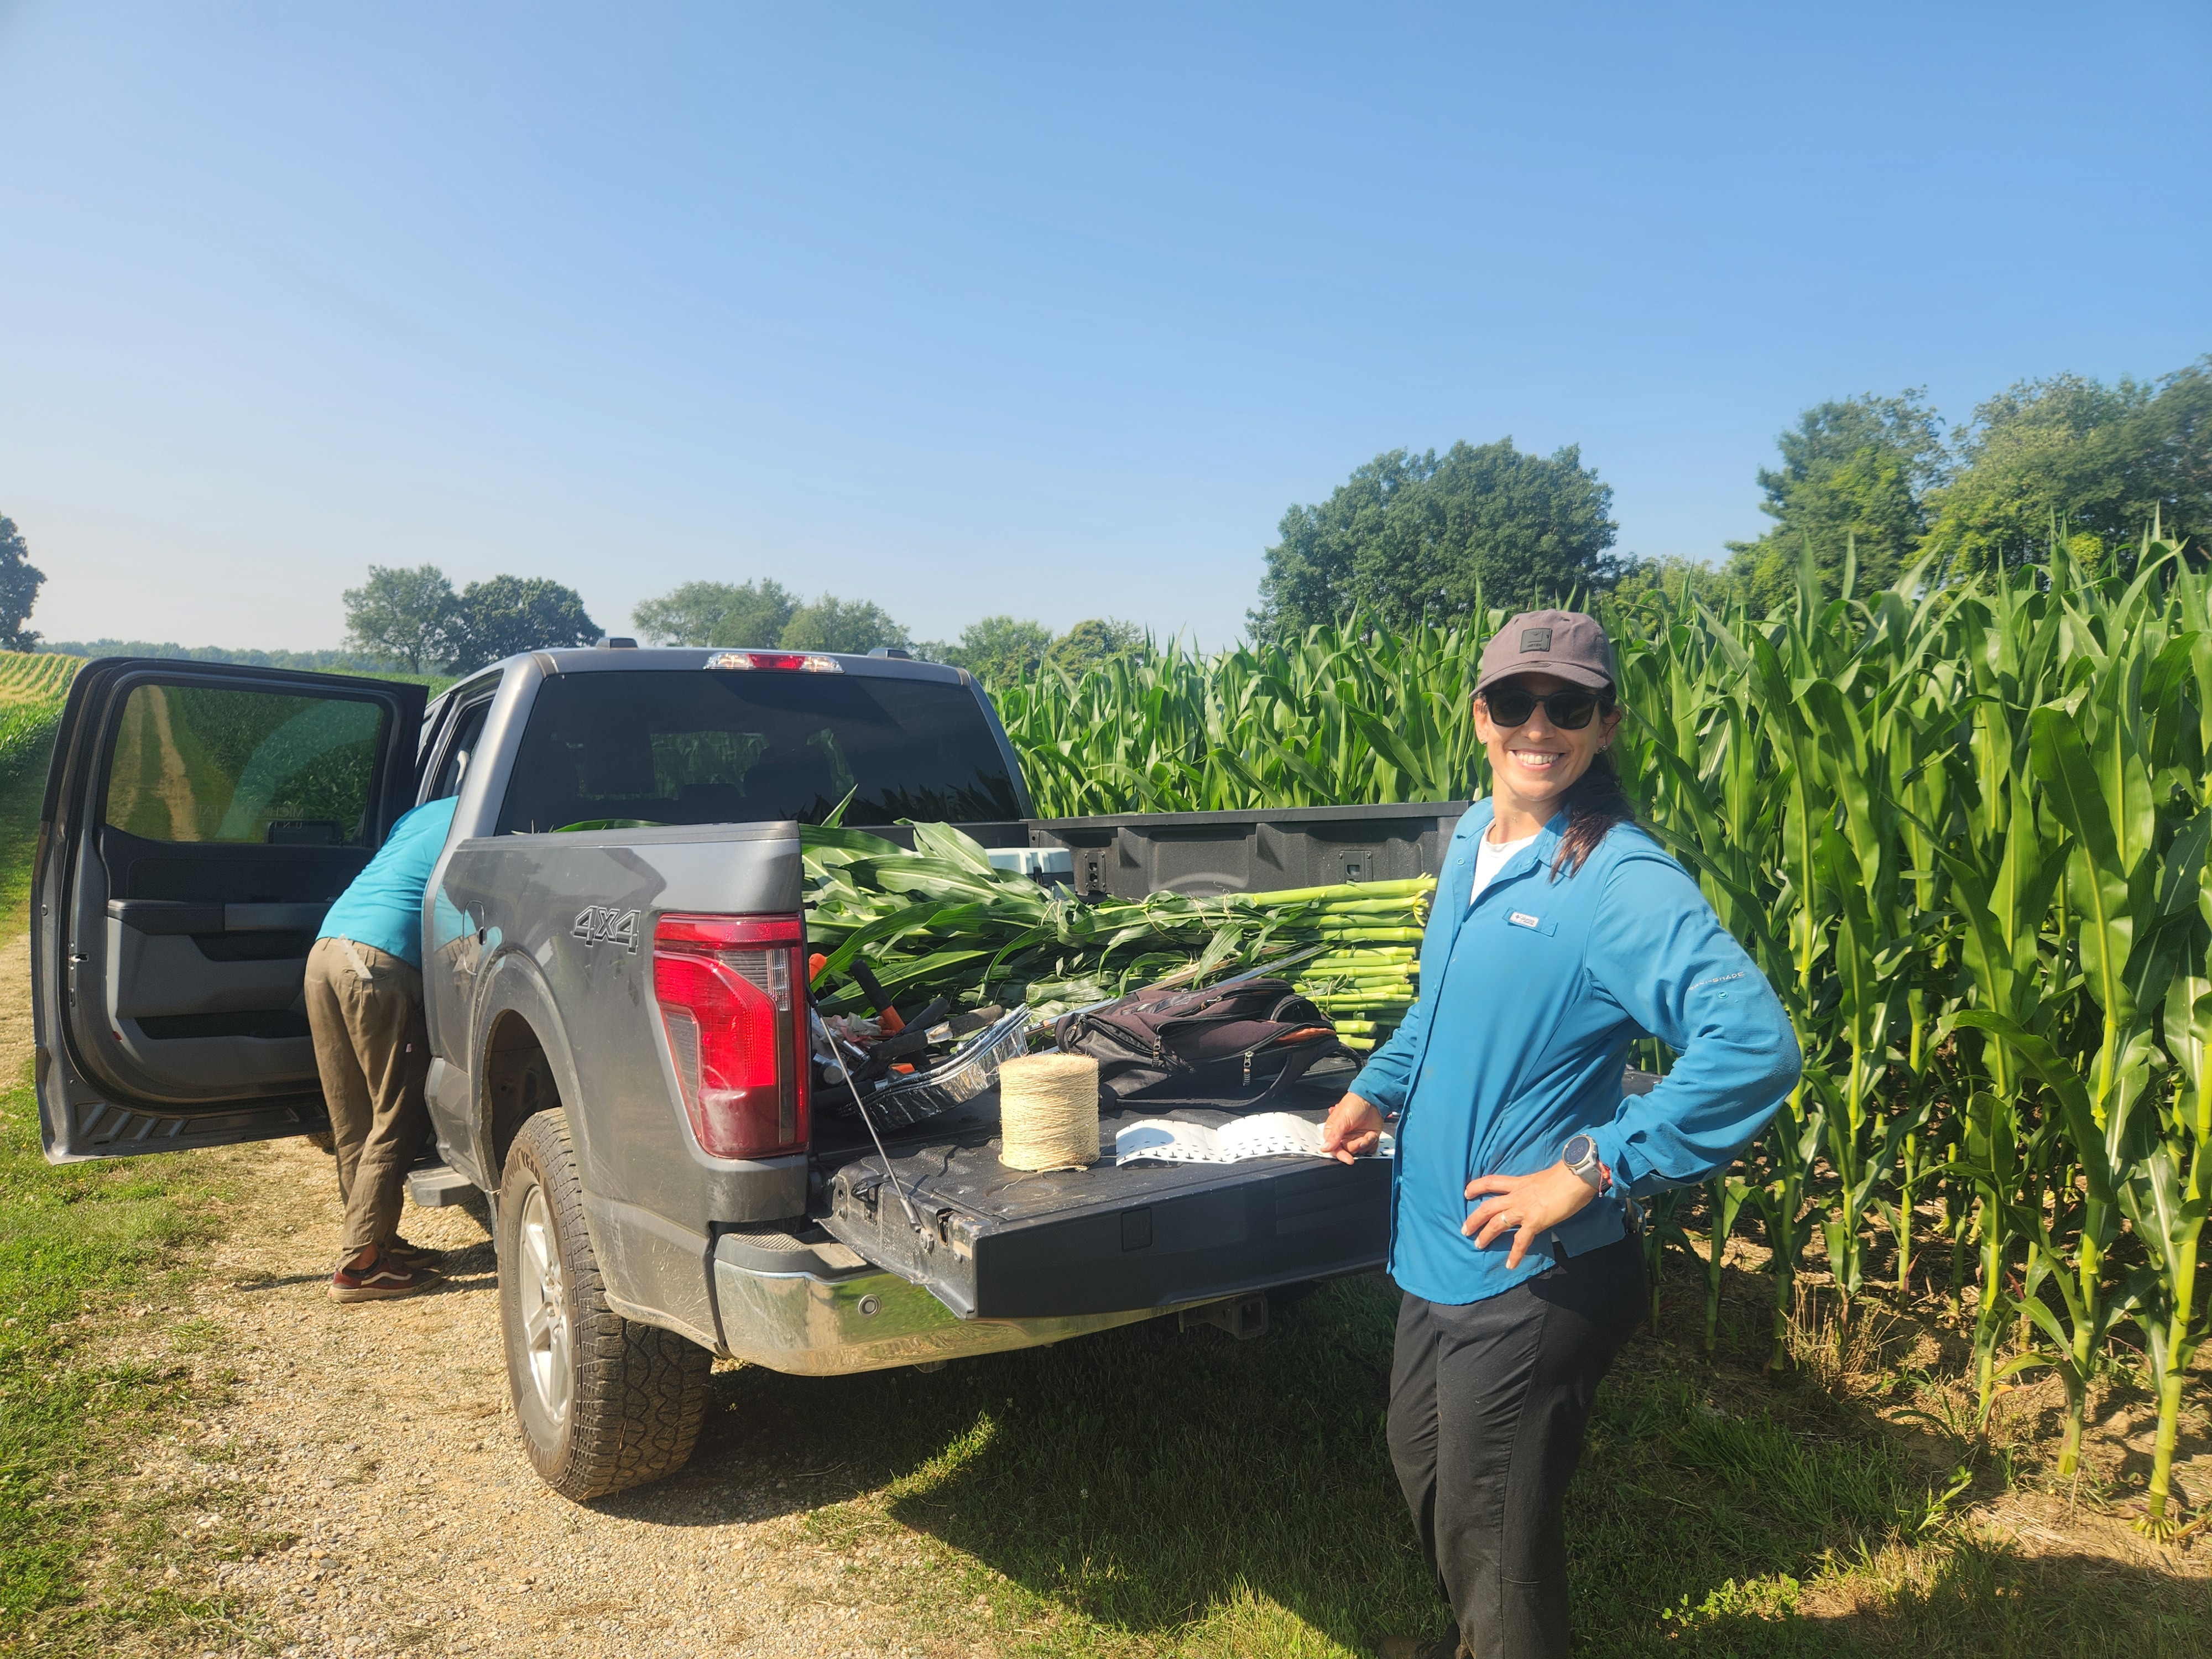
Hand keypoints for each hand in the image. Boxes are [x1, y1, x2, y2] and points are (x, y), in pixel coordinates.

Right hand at [1320, 1092, 1383, 1164]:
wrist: (1373, 1098)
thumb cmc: (1354, 1103)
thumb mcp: (1341, 1120)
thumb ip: (1334, 1136)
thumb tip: (1324, 1148)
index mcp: (1334, 1133)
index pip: (1335, 1150)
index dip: (1342, 1155)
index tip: (1349, 1159)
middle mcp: (1345, 1137)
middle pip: (1349, 1152)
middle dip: (1356, 1146)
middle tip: (1362, 1139)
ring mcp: (1357, 1138)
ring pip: (1360, 1151)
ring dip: (1366, 1144)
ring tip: (1369, 1134)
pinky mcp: (1368, 1138)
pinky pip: (1371, 1149)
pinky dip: (1373, 1143)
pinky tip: (1372, 1134)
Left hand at [1463, 1162, 1600, 1267]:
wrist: (1577, 1175)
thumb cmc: (1566, 1174)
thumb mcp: (1544, 1178)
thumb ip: (1537, 1187)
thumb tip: (1540, 1193)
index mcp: (1520, 1183)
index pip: (1492, 1182)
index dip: (1477, 1186)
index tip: (1466, 1192)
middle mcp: (1517, 1196)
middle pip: (1488, 1206)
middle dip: (1474, 1219)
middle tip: (1464, 1230)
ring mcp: (1524, 1209)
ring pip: (1497, 1223)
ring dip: (1486, 1235)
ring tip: (1478, 1245)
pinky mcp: (1535, 1221)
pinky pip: (1521, 1241)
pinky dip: (1515, 1254)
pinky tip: (1510, 1265)